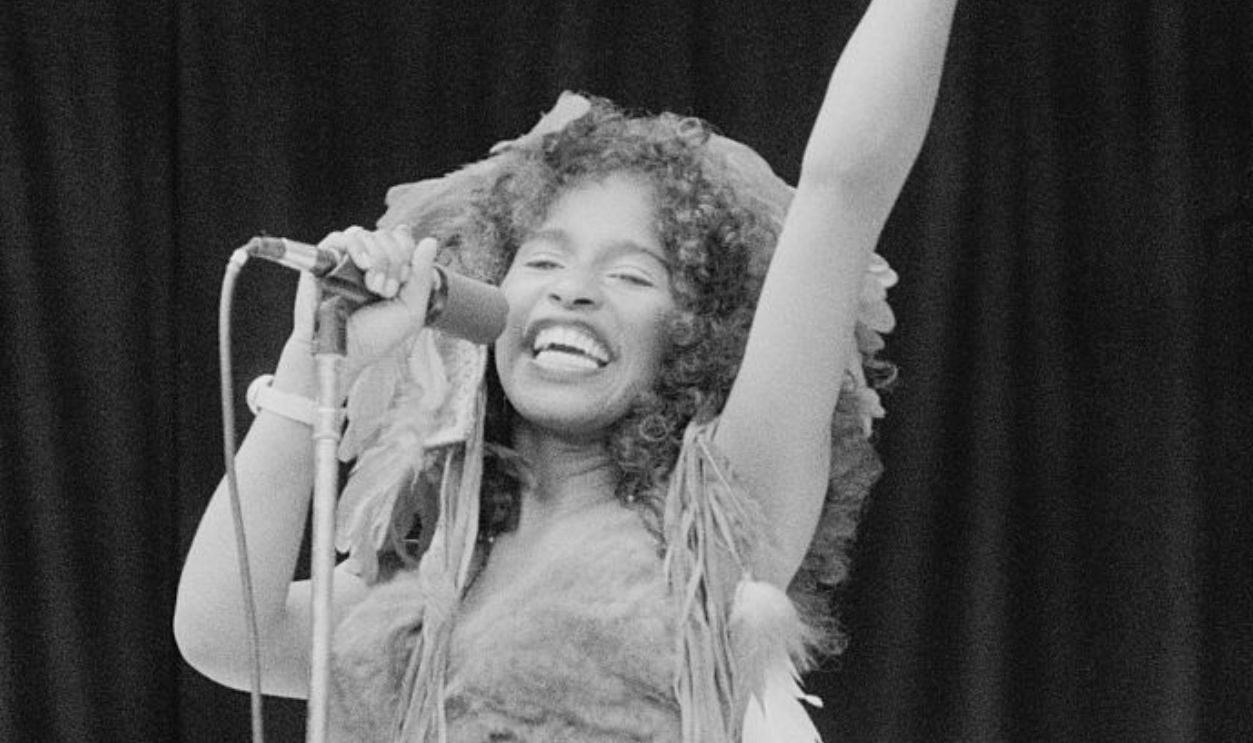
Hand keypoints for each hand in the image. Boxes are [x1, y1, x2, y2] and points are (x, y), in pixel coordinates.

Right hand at [314, 226, 439, 382]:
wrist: (343, 351)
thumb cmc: (375, 336)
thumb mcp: (410, 311)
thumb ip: (422, 277)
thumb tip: (430, 242)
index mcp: (389, 271)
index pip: (403, 240)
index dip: (408, 253)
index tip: (404, 280)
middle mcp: (367, 263)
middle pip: (387, 236)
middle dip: (394, 260)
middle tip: (386, 290)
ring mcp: (345, 261)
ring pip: (367, 233)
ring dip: (377, 257)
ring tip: (373, 285)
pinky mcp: (323, 262)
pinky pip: (340, 237)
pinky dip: (355, 245)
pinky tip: (362, 264)